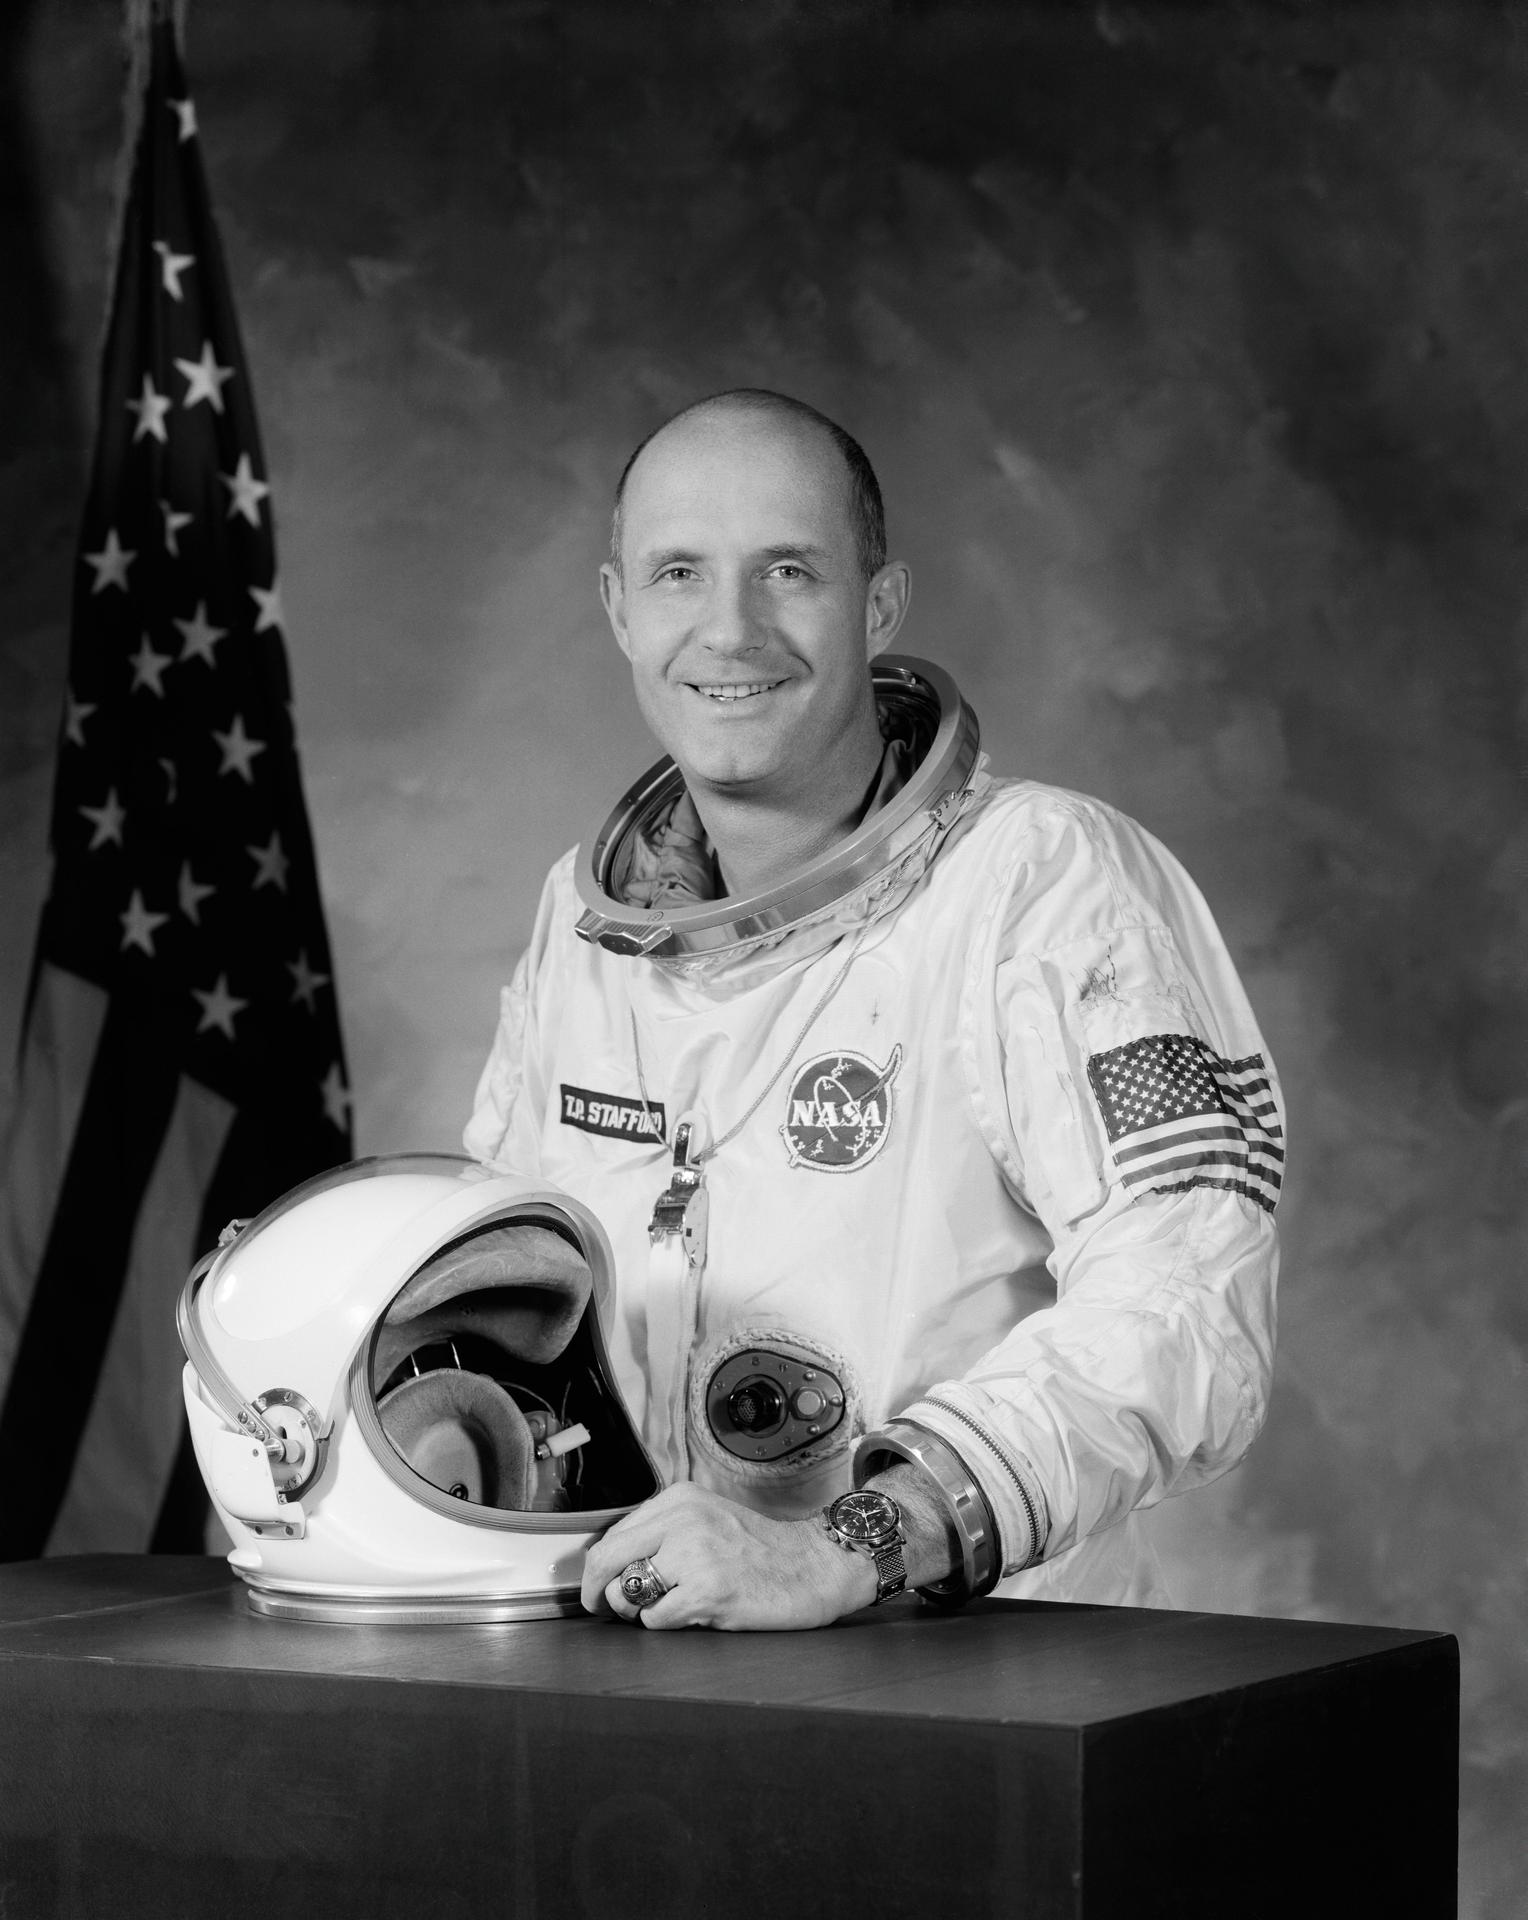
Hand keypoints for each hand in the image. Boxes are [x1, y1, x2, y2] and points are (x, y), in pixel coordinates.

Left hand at [581, 1482, 875, 1630]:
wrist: (816, 1565)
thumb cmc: (761, 1549)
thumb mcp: (706, 1519)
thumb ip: (662, 1533)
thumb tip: (608, 1565)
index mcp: (678, 1499)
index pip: (612, 1535)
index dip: (597, 1569)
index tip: (595, 1588)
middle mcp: (682, 1519)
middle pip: (606, 1560)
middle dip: (597, 1593)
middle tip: (601, 1610)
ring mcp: (694, 1554)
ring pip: (627, 1594)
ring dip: (638, 1611)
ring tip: (669, 1607)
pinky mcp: (707, 1591)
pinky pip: (656, 1620)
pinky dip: (667, 1625)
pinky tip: (696, 1613)